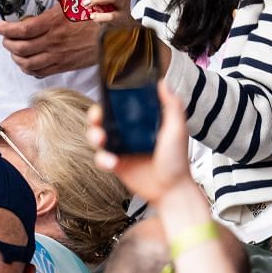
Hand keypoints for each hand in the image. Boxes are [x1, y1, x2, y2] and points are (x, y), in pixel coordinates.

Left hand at [0, 5, 104, 77]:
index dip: (5, 29)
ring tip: (13, 49)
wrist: (114, 38)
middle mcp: (53, 42)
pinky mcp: (63, 66)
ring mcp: (57, 56)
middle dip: (7, 43)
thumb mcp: (77, 2)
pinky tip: (26, 61)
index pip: (22, 29)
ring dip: (15, 57)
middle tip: (4, 37)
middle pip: (20, 48)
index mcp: (54, 23)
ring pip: (27, 62)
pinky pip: (39, 72)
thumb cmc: (96, 19)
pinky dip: (28, 68)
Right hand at [87, 79, 199, 205]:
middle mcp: (129, 132)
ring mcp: (121, 148)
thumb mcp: (177, 129)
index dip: (111, 99)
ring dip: (94, 135)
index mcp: (143, 120)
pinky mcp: (115, 164)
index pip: (122, 105)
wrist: (171, 189)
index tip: (106, 96)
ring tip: (100, 140)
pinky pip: (100, 157)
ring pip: (97, 136)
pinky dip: (102, 159)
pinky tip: (112, 162)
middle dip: (95, 116)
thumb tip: (163, 82)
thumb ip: (172, 106)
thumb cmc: (177, 160)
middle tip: (97, 118)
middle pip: (104, 118)